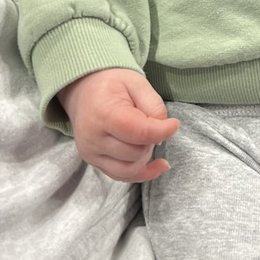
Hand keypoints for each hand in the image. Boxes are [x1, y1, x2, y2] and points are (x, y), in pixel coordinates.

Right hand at [60, 68, 179, 181]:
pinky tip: (157, 164)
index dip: (163, 131)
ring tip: (146, 137)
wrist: (84, 89)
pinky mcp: (93, 161)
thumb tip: (163, 132)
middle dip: (151, 140)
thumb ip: (154, 106)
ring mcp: (91, 152)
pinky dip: (142, 173)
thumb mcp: (137, 82)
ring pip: (130, 168)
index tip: (174, 124)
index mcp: (104, 113)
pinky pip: (122, 176)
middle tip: (151, 122)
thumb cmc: (112, 84)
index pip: (140, 132)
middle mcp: (93, 137)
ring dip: (145, 155)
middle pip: (136, 152)